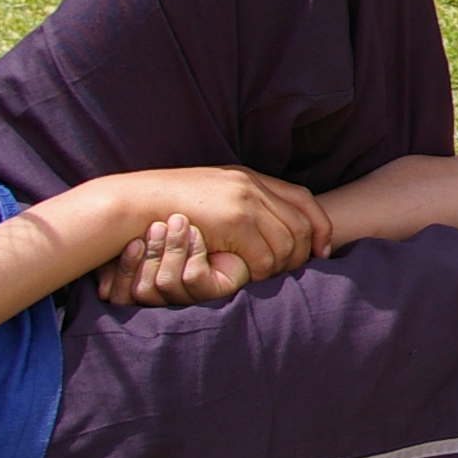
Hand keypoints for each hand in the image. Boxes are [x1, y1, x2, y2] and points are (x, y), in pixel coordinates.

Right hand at [82, 167, 328, 293]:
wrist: (134, 203)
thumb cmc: (165, 205)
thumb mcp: (210, 194)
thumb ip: (239, 202)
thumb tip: (263, 224)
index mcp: (249, 177)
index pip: (303, 199)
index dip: (320, 226)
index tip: (323, 250)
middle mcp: (253, 187)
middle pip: (301, 225)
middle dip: (304, 254)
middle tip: (295, 274)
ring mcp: (246, 202)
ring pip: (286, 244)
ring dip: (280, 268)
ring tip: (266, 279)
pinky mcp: (235, 222)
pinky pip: (265, 257)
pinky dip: (262, 274)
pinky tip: (248, 280)